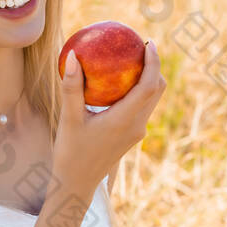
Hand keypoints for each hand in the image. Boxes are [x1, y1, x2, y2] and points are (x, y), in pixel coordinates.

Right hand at [51, 40, 165, 197]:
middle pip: (157, 90)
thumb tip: (71, 56)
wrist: (77, 183)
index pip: (149, 86)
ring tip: (131, 61)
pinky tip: (118, 83)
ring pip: (151, 99)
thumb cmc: (71, 152)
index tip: (149, 43)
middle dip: (154, 67)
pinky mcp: (131, 135)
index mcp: (124, 120)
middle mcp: (136, 126)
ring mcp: (136, 132)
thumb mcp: (69, 119)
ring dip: (148, 79)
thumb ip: (72, 88)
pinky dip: (138, 91)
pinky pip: (141, 107)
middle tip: (140, 47)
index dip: (154, 62)